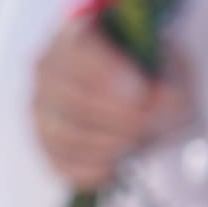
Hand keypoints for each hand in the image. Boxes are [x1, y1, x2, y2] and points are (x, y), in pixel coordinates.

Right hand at [32, 21, 185, 191]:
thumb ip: (166, 80)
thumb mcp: (166, 64)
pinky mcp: (46, 146)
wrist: (142, 96)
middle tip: (149, 122)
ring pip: (64, 136)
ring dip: (109, 144)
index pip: (75, 53)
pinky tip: (118, 163)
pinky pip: (62, 165)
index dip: (105, 74)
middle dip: (116, 117)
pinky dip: (95, 169)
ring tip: (138, 141)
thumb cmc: (149, 73)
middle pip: (68, 99)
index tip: (140, 93)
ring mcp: (41, 111)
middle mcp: (47, 71)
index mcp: (74, 37)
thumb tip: (166, 102)